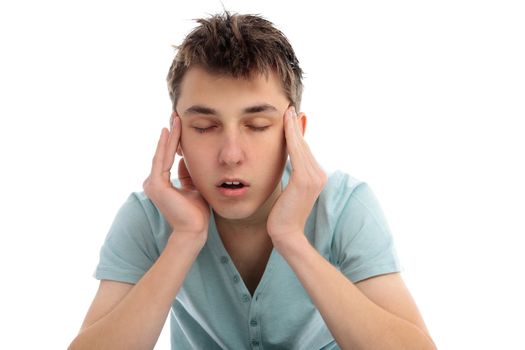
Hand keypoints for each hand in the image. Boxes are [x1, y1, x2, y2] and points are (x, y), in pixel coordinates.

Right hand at [143, 114, 209, 245]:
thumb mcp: (193, 187)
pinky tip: (169, 131)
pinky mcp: (157, 184)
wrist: (194, 230)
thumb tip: (185, 158)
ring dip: (170, 135)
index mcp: (162, 184)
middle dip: (171, 134)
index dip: (174, 142)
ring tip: (174, 118)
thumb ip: (187, 173)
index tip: (179, 126)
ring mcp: (153, 183)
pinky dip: (166, 145)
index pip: (169, 157)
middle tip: (175, 114)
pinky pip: (162, 159)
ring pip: (163, 154)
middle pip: (164, 153)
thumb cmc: (196, 212)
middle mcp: (154, 182)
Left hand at [267, 106, 326, 248]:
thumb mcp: (289, 190)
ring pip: (300, 146)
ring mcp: (314, 176)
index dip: (297, 132)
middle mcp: (319, 174)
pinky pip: (296, 152)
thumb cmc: (283, 215)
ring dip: (293, 126)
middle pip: (303, 145)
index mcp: (316, 176)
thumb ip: (292, 174)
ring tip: (287, 110)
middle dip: (296, 125)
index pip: (304, 150)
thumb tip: (289, 160)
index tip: (291, 116)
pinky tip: (286, 123)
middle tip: (289, 107)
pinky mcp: (304, 179)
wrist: (286, 233)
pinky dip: (291, 136)